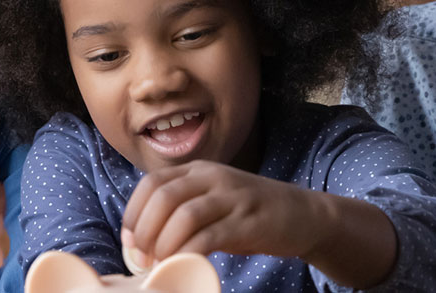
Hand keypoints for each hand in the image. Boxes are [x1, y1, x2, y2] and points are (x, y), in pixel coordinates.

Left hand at [120, 161, 328, 264]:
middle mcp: (213, 177)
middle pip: (162, 197)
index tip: (130, 242)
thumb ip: (181, 211)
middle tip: (142, 258)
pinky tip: (185, 265)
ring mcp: (233, 197)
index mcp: (199, 170)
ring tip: (160, 264)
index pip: (151, 183)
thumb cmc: (251, 215)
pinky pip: (209, 237)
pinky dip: (189, 253)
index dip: (133, 213)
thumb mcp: (213, 202)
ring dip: (163, 244)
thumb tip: (141, 242)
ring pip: (183, 215)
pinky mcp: (249, 221)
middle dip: (144, 231)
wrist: (305, 215)